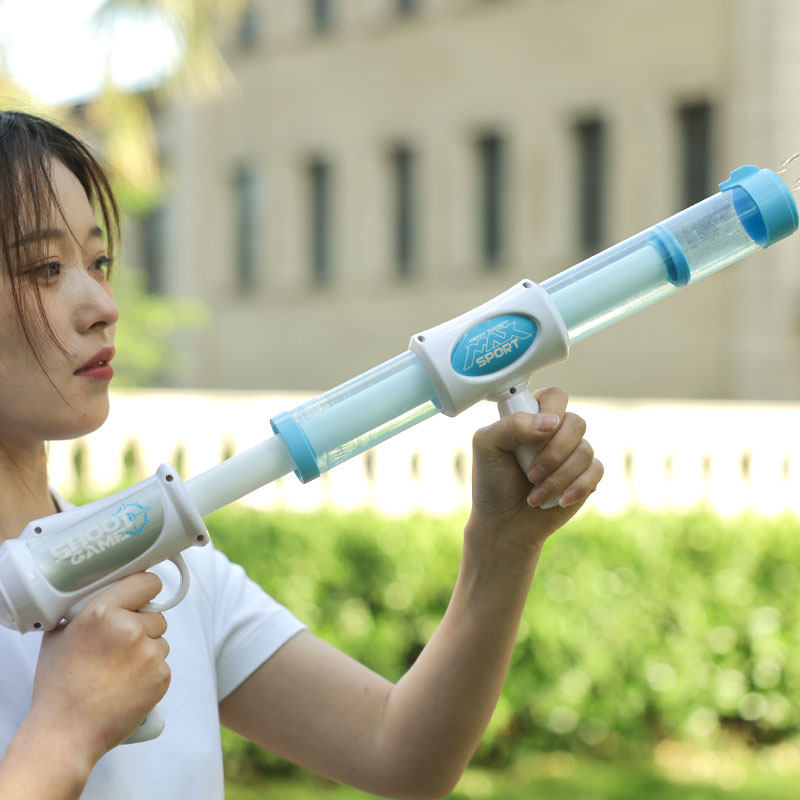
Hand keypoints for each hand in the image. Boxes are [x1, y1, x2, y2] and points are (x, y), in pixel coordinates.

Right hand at [26, 573, 170, 765]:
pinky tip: (128, 685)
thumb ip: (82, 612)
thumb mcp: (59, 637)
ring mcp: (149, 653)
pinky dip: (151, 673)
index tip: (144, 595)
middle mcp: (130, 629)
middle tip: (120, 647)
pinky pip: (164, 664)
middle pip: (156, 615)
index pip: (146, 582)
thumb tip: (99, 598)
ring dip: (148, 650)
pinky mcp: (161, 676)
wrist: (66, 733)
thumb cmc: (59, 687)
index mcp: (103, 612)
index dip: (146, 589)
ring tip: (121, 671)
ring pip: (161, 640)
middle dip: (143, 627)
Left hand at [467, 387, 602, 555]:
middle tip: (530, 474)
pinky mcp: (587, 476)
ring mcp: (574, 453)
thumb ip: (513, 424)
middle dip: (553, 453)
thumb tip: (551, 422)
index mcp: (532, 416)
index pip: (555, 397)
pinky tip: (558, 500)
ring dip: (558, 477)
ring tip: (534, 496)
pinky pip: (596, 471)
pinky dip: (576, 487)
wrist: (503, 523)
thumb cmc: (492, 481)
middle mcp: (556, 431)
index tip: (532, 437)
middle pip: (576, 422)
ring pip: (585, 450)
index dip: (550, 412)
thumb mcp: (487, 445)